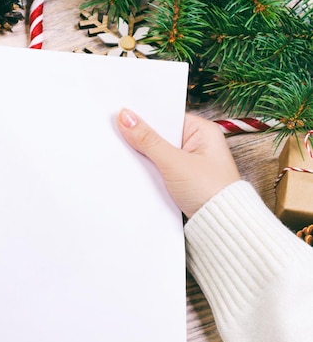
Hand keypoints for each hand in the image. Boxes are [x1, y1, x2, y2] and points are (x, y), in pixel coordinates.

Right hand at [116, 108, 239, 217]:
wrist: (221, 226)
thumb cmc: (209, 191)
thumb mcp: (174, 162)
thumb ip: (148, 140)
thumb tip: (126, 117)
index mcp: (203, 131)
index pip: (166, 116)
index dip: (145, 116)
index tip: (121, 115)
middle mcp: (197, 144)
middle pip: (160, 134)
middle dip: (142, 138)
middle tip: (118, 135)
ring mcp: (189, 162)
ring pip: (158, 153)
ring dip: (144, 156)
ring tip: (125, 154)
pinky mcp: (182, 179)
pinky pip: (159, 168)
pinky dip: (149, 170)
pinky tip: (136, 170)